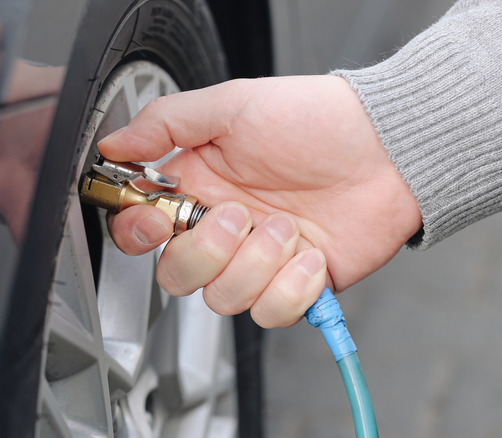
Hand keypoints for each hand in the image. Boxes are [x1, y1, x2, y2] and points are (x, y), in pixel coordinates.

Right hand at [99, 76, 421, 327]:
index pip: (141, 230)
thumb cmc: (314, 120)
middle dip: (207, 251)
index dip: (138, 234)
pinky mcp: (294, 286)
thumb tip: (114, 146)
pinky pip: (271, 313)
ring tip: (289, 226)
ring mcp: (257, 262)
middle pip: (175, 276)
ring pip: (222, 299)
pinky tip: (311, 253)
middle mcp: (222, 230)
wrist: (387, 147)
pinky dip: (292, 288)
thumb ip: (164, 123)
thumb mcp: (231, 106)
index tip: (156, 221)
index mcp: (198, 188)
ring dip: (258, 263)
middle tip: (240, 215)